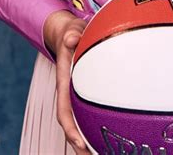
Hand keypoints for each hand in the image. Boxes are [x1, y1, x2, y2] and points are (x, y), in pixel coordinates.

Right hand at [43, 10, 88, 153]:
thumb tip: (71, 38)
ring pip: (80, 120)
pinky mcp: (85, 91)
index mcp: (64, 81)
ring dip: (88, 138)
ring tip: (102, 152)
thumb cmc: (72, 33)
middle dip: (79, 142)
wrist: (69, 32)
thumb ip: (72, 34)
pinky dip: (95, 125)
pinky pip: (89, 111)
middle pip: (72, 122)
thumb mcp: (72, 30)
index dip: (70, 127)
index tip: (78, 142)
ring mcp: (77, 93)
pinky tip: (109, 133)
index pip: (63, 108)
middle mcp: (69, 91)